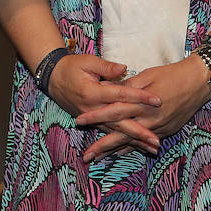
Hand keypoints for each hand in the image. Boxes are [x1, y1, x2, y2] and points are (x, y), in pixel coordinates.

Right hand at [45, 54, 161, 153]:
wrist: (52, 79)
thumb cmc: (71, 67)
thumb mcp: (87, 61)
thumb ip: (106, 66)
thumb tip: (124, 68)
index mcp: (94, 92)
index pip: (122, 95)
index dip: (140, 97)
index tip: (158, 100)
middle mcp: (93, 109)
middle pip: (120, 122)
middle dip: (140, 133)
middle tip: (157, 141)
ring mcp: (92, 118)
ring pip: (116, 132)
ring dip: (134, 142)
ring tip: (151, 149)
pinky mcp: (92, 122)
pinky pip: (109, 133)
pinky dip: (121, 142)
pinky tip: (134, 148)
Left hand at [76, 56, 210, 161]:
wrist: (199, 82)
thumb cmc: (172, 74)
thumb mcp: (148, 74)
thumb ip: (129, 86)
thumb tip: (111, 90)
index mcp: (142, 102)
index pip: (113, 111)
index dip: (96, 117)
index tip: (79, 121)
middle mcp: (149, 119)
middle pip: (121, 134)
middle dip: (102, 146)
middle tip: (86, 156)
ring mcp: (158, 128)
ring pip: (132, 142)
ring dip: (115, 150)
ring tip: (99, 158)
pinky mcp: (167, 131)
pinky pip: (145, 142)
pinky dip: (132, 147)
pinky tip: (121, 153)